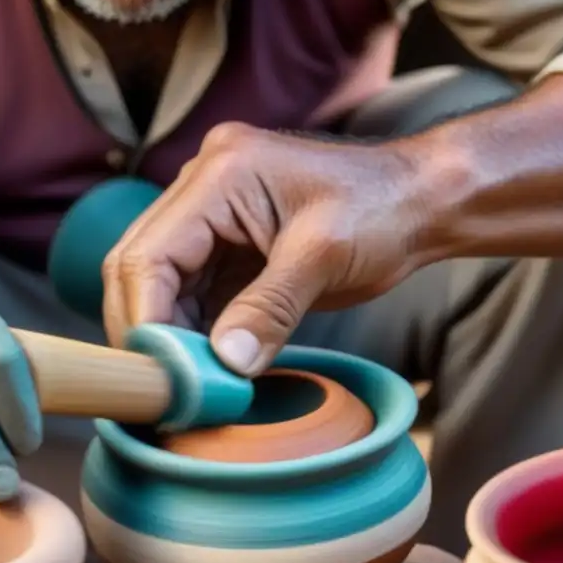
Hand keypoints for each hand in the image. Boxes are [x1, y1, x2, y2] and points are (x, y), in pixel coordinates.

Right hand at [102, 123, 430, 374]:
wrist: (421, 201)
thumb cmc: (384, 209)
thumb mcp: (324, 258)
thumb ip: (270, 309)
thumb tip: (224, 364)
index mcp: (221, 174)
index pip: (150, 253)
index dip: (145, 317)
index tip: (160, 375)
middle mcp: (205, 187)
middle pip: (142, 266)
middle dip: (149, 329)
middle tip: (166, 388)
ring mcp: (215, 214)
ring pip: (163, 284)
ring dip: (171, 335)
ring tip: (189, 384)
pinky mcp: (231, 244)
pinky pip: (194, 292)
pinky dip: (195, 331)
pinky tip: (207, 366)